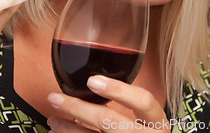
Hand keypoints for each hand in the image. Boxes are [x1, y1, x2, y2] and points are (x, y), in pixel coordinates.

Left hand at [46, 75, 169, 131]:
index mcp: (156, 122)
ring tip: (53, 120)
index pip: (144, 101)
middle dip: (77, 108)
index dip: (118, 90)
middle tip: (55, 98)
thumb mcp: (146, 121)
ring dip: (68, 128)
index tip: (92, 81)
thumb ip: (129, 105)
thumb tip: (93, 81)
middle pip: (109, 120)